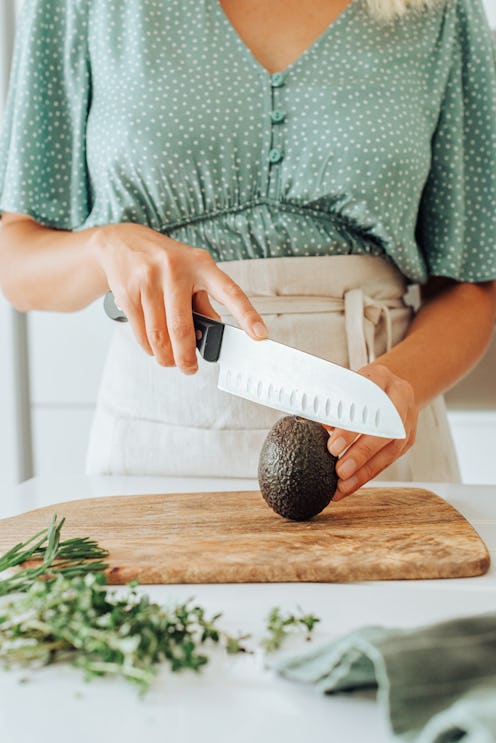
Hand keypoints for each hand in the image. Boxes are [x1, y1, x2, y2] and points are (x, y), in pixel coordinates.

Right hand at [92, 223, 267, 372]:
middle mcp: (174, 270)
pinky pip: (140, 331)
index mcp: (200, 264)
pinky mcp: (128, 292)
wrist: (121, 243)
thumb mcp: (192, 270)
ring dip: (165, 357)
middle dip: (186, 357)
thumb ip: (205, 299)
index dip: (247, 314)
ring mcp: (149, 280)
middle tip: (190, 368)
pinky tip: (154, 347)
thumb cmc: (164, 259)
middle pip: (182, 328)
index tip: (260, 335)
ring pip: (159, 335)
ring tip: (170, 361)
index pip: (229, 292)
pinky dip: (149, 347)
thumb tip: (214, 329)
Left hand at [325, 364, 417, 498]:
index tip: (333, 446)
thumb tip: (310, 428)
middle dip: (361, 453)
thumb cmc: (359, 385)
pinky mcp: (409, 439)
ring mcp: (408, 419)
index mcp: (380, 377)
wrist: (391, 384)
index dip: (352, 426)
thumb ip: (331, 403)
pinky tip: (349, 486)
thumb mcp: (345, 383)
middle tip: (339, 471)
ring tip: (342, 487)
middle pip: (384, 429)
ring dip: (365, 471)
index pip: (367, 402)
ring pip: (391, 449)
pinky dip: (368, 474)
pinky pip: (389, 460)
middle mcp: (399, 397)